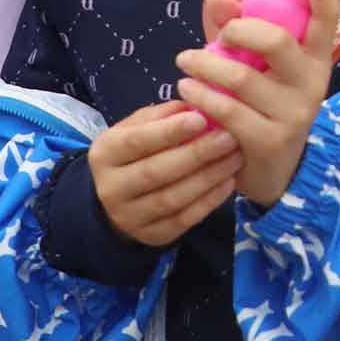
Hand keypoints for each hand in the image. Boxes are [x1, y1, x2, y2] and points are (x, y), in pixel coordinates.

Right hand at [88, 103, 242, 247]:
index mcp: (104, 154)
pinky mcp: (151, 236)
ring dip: (208, 177)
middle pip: (156, 171)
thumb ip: (161, 116)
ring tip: (235, 157)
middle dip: (196, 154)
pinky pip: (184, 220)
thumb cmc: (135, 154)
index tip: (201, 118)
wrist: (119, 201)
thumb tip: (192, 104)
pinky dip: (209, 201)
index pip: (135, 141)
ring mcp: (129, 217)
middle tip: (228, 137)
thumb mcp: (137, 128)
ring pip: (172, 198)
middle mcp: (111, 188)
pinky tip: (229, 182)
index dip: (168, 131)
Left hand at [180, 0, 339, 209]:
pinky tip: (187, 92)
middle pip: (277, 42)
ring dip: (205, 66)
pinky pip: (228, 110)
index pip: (327, 17)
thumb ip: (237, 30)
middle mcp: (311, 82)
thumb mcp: (255, 65)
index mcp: (315, 57)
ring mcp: (293, 113)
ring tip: (184, 63)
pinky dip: (201, 97)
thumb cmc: (262, 105)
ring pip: (242, 78)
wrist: (273, 171)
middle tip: (218, 35)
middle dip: (238, 31)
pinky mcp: (270, 139)